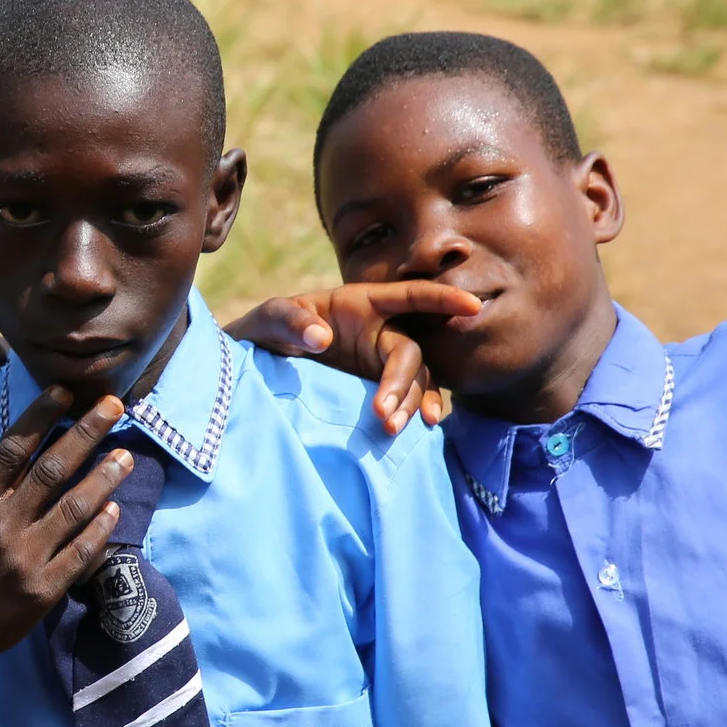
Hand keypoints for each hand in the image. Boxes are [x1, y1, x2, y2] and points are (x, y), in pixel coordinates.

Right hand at [0, 388, 132, 677]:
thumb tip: (26, 458)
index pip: (12, 448)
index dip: (40, 416)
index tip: (65, 391)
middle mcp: (0, 526)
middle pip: (51, 469)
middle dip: (86, 433)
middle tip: (114, 406)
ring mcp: (24, 559)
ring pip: (75, 507)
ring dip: (105, 477)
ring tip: (126, 455)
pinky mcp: (43, 590)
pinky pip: (81, 551)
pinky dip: (100, 527)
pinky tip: (114, 508)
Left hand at [226, 282, 480, 435]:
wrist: (254, 366)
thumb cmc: (266, 330)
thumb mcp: (269, 319)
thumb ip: (288, 321)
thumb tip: (320, 337)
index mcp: (362, 303)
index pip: (409, 295)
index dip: (441, 296)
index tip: (471, 304)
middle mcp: (380, 331)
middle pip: (410, 353)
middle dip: (403, 382)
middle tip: (384, 413)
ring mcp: (381, 362)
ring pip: (415, 380)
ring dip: (409, 404)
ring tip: (392, 430)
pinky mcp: (379, 389)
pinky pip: (409, 398)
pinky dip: (415, 412)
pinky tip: (417, 430)